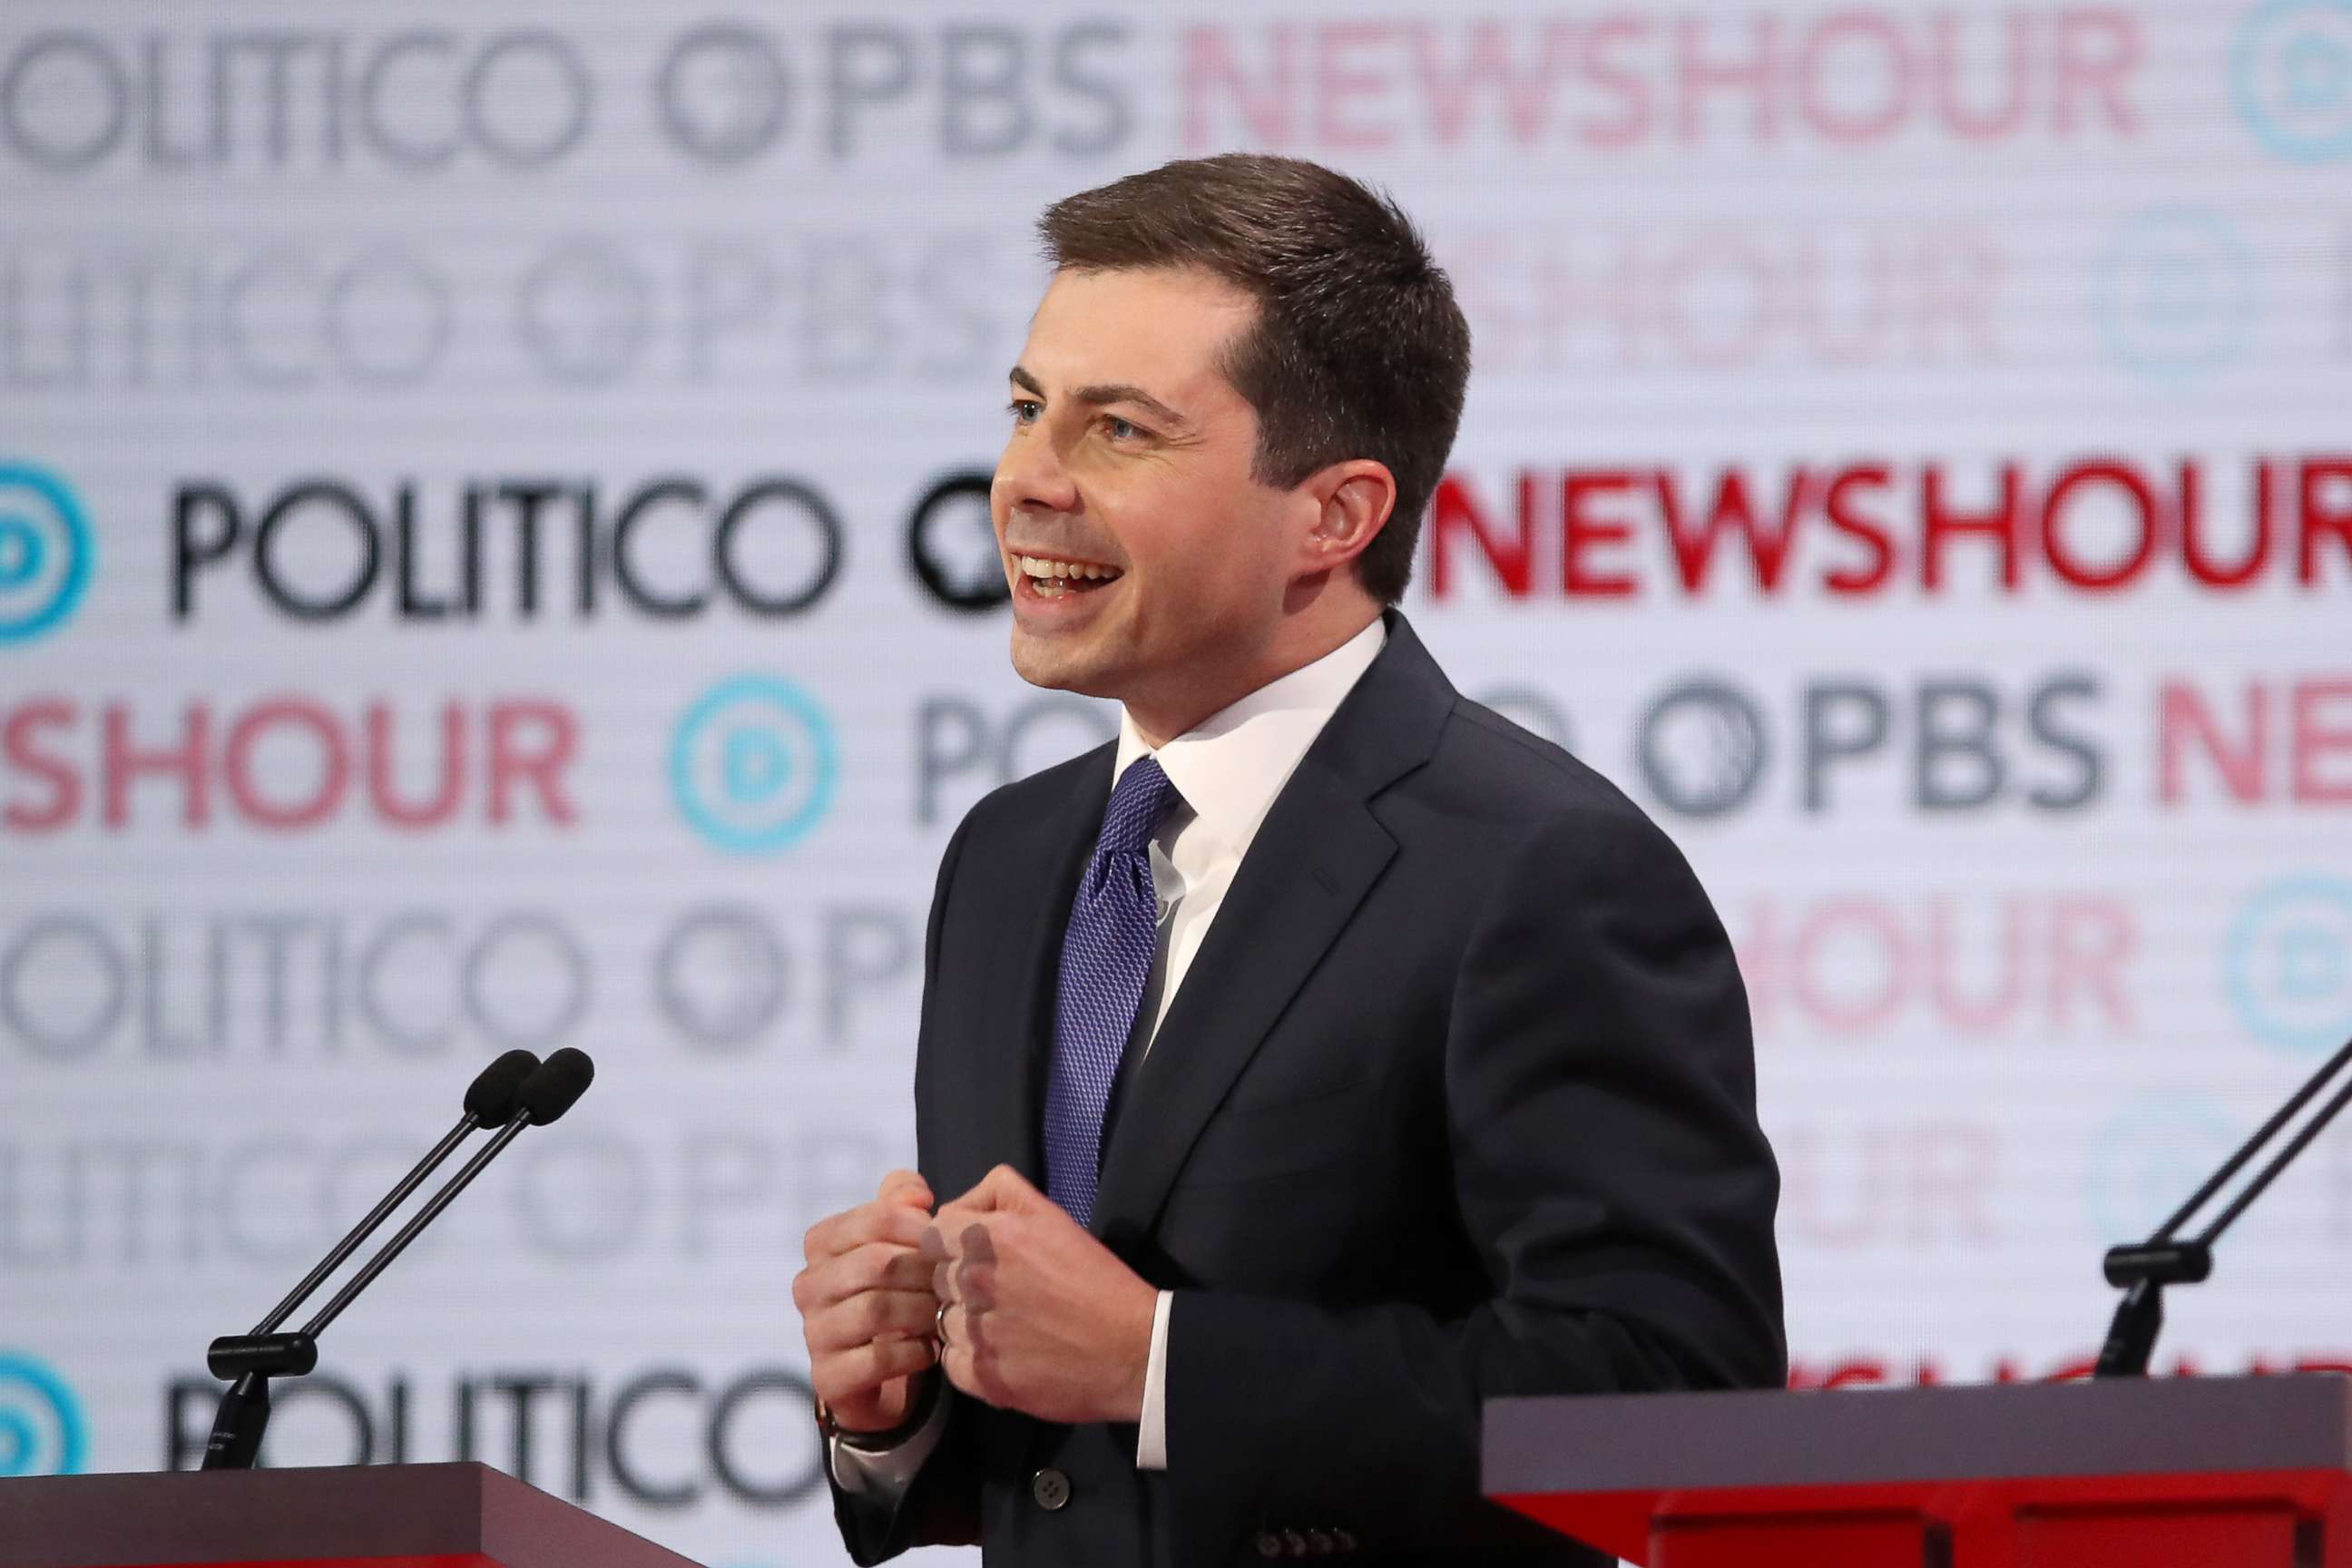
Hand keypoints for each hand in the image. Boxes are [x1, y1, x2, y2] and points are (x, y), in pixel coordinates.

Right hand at [794, 1168, 940, 1432]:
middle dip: (925, 1272)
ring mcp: (813, 1332)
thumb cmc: (897, 1293)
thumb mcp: (900, 1242)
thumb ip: (902, 1204)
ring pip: (876, 1309)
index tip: (950, 1243)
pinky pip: (877, 1359)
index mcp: (821, 1243)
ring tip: (946, 1315)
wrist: (881, 1373)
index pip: (875, 1216)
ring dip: (922, 1312)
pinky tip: (932, 1350)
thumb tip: (917, 1192)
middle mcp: (808, 1285)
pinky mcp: (827, 1377)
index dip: (922, 1227)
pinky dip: (914, 1352)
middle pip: (877, 1262)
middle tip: (957, 1284)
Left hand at [924, 1164, 1156, 1425]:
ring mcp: (974, 1331)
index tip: (977, 1256)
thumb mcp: (1052, 1216)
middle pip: (936, 1276)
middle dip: (959, 1280)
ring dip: (966, 1321)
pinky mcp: (980, 1376)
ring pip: (941, 1319)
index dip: (951, 1243)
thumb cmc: (1096, 1279)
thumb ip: (1000, 1194)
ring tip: (1007, 1325)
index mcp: (988, 1237)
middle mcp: (974, 1281)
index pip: (932, 1233)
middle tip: (1001, 1292)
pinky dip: (971, 1358)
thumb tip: (961, 1205)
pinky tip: (1005, 1353)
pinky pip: (951, 1360)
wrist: (1131, 1349)